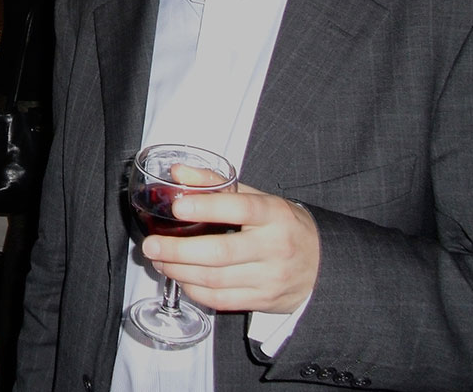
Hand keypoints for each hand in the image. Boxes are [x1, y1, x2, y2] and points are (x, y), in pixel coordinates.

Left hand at [139, 182, 318, 314]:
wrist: (321, 264)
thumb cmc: (282, 225)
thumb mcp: (258, 197)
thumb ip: (216, 183)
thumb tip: (178, 173)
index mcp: (274, 214)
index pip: (240, 208)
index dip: (207, 208)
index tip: (178, 206)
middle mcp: (274, 247)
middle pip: (221, 253)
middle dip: (178, 251)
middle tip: (151, 246)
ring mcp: (270, 277)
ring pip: (216, 279)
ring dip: (180, 271)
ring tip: (158, 261)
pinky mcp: (264, 300)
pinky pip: (222, 299)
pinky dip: (194, 290)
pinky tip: (180, 278)